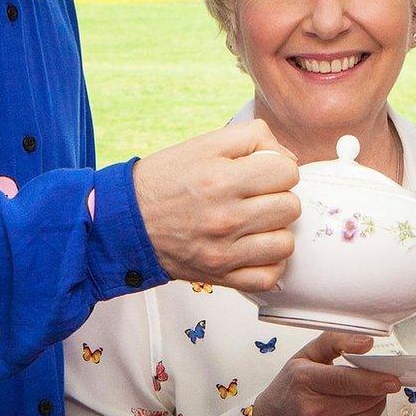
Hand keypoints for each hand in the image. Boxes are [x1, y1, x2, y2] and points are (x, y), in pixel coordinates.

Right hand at [133, 120, 299, 291]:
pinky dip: (268, 264)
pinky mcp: (221, 276)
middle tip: (257, 196)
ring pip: (285, 243)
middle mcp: (225, 218)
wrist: (124, 222)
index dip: (278, 168)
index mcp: (222, 180)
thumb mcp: (203, 144)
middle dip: (278, 197)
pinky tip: (255, 248)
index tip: (263, 172)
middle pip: (291, 207)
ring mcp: (224, 252)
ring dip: (275, 231)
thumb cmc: (163, 183)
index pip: (287, 172)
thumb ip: (252, 138)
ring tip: (256, 223)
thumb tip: (287, 157)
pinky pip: (269, 277)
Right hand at [250, 333, 401, 415]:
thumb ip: (334, 341)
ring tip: (364, 398)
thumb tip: (367, 342)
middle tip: (376, 384)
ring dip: (375, 406)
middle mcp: (312, 411)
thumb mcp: (303, 357)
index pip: (346, 381)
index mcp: (304, 381)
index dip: (373, 380)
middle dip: (377, 390)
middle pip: (364, 400)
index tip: (392, 379)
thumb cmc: (288, 391)